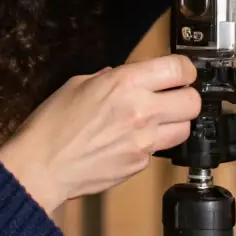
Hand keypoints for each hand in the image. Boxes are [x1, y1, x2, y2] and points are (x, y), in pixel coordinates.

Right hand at [0, 55, 200, 215]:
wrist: (42, 166)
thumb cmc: (52, 124)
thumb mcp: (78, 84)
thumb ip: (109, 77)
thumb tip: (124, 76)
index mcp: (125, 83)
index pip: (179, 69)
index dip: (185, 70)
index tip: (180, 73)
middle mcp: (141, 110)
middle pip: (193, 101)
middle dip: (186, 97)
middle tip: (173, 97)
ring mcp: (144, 141)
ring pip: (185, 129)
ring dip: (175, 123)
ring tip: (156, 121)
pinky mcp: (140, 164)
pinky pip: (160, 150)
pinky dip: (152, 145)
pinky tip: (131, 141)